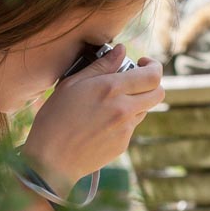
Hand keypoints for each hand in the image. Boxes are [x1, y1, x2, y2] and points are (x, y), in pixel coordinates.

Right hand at [22, 46, 163, 194]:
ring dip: (136, 101)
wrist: (51, 159)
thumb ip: (100, 66)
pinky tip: (101, 122)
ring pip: (145, 109)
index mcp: (111, 89)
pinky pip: (131, 126)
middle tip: (134, 80)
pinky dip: (123, 119)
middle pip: (158, 92)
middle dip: (151, 83)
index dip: (152, 66)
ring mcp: (125, 129)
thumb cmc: (55, 118)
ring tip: (110, 102)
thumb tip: (121, 50)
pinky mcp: (123, 144)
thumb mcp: (72, 84)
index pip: (152, 75)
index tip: (141, 63)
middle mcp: (123, 109)